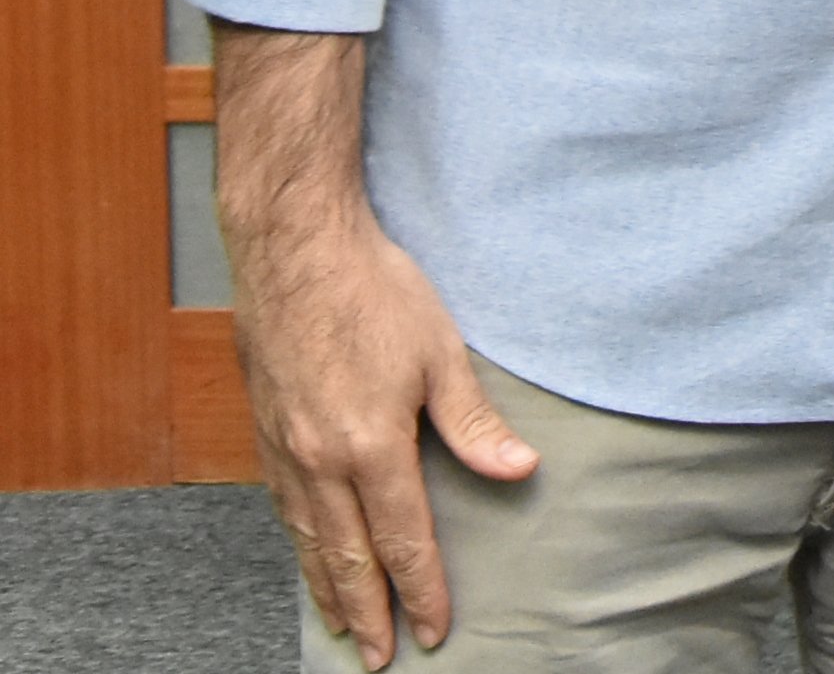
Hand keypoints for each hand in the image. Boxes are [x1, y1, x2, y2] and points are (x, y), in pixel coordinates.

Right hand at [212, 22, 534, 672]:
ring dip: (327, 589)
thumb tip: (520, 470)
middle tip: (379, 659)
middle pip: (346, 558)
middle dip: (367, 611)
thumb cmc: (375, 291)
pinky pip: (284, 510)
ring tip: (344, 626)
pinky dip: (299, 547)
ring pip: (307, 541)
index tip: (434, 631)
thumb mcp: (441, 353)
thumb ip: (474, 423)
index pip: (402, 540)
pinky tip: (308, 557)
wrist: (294, 249)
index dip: (420, 590)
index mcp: (369, 448)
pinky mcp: (265, 431)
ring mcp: (284, 450)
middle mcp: (319, 461)